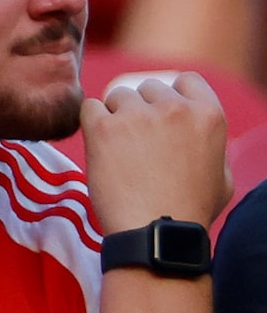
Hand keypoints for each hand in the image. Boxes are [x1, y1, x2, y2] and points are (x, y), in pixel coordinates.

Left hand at [82, 70, 231, 232]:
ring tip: (121, 152)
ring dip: (115, 117)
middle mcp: (174, 108)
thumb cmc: (190, 211)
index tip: (161, 114)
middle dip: (141, 109)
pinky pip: (89, 107)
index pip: (186, 79)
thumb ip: (211, 144)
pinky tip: (101, 149)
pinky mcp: (103, 127)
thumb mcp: (222, 176)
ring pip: (116, 97)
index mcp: (208, 115)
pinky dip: (91, 124)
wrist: (156, 233)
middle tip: (138, 143)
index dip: (171, 95)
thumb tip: (197, 127)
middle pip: (146, 88)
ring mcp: (137, 115)